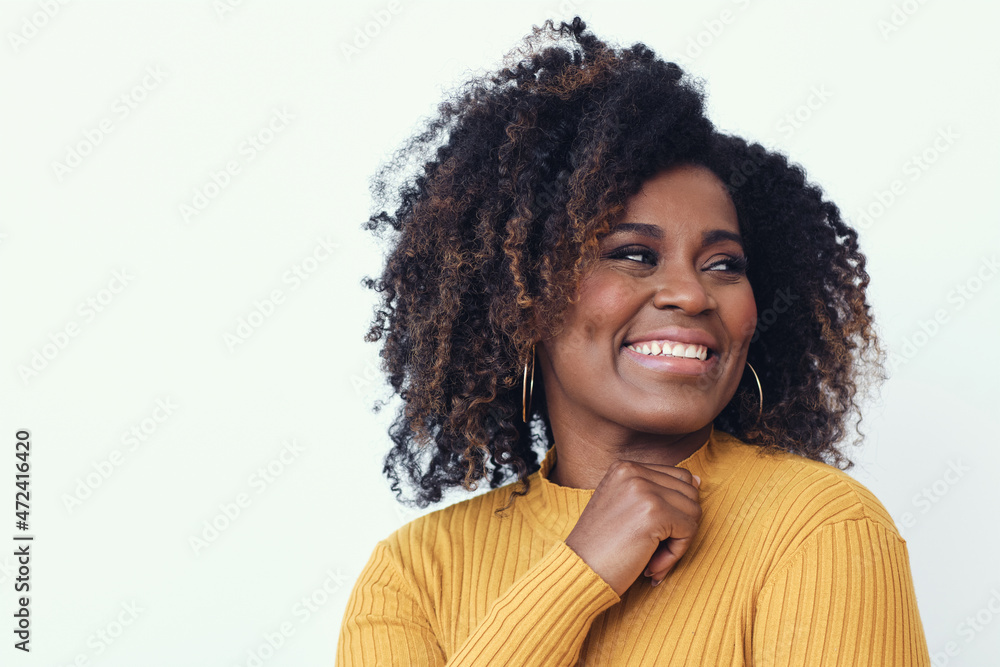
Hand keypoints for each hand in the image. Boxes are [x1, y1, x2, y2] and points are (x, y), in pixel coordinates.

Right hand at [563, 459, 701, 595]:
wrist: (578, 573)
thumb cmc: (601, 549)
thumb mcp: (624, 508)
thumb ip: (656, 492)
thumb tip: (698, 482)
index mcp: (624, 467)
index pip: (678, 478)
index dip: (674, 511)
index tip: (651, 535)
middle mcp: (633, 472)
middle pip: (689, 493)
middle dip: (678, 526)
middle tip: (652, 551)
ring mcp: (643, 489)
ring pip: (693, 511)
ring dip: (678, 541)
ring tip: (650, 558)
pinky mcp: (654, 512)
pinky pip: (689, 530)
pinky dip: (676, 553)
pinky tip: (651, 565)